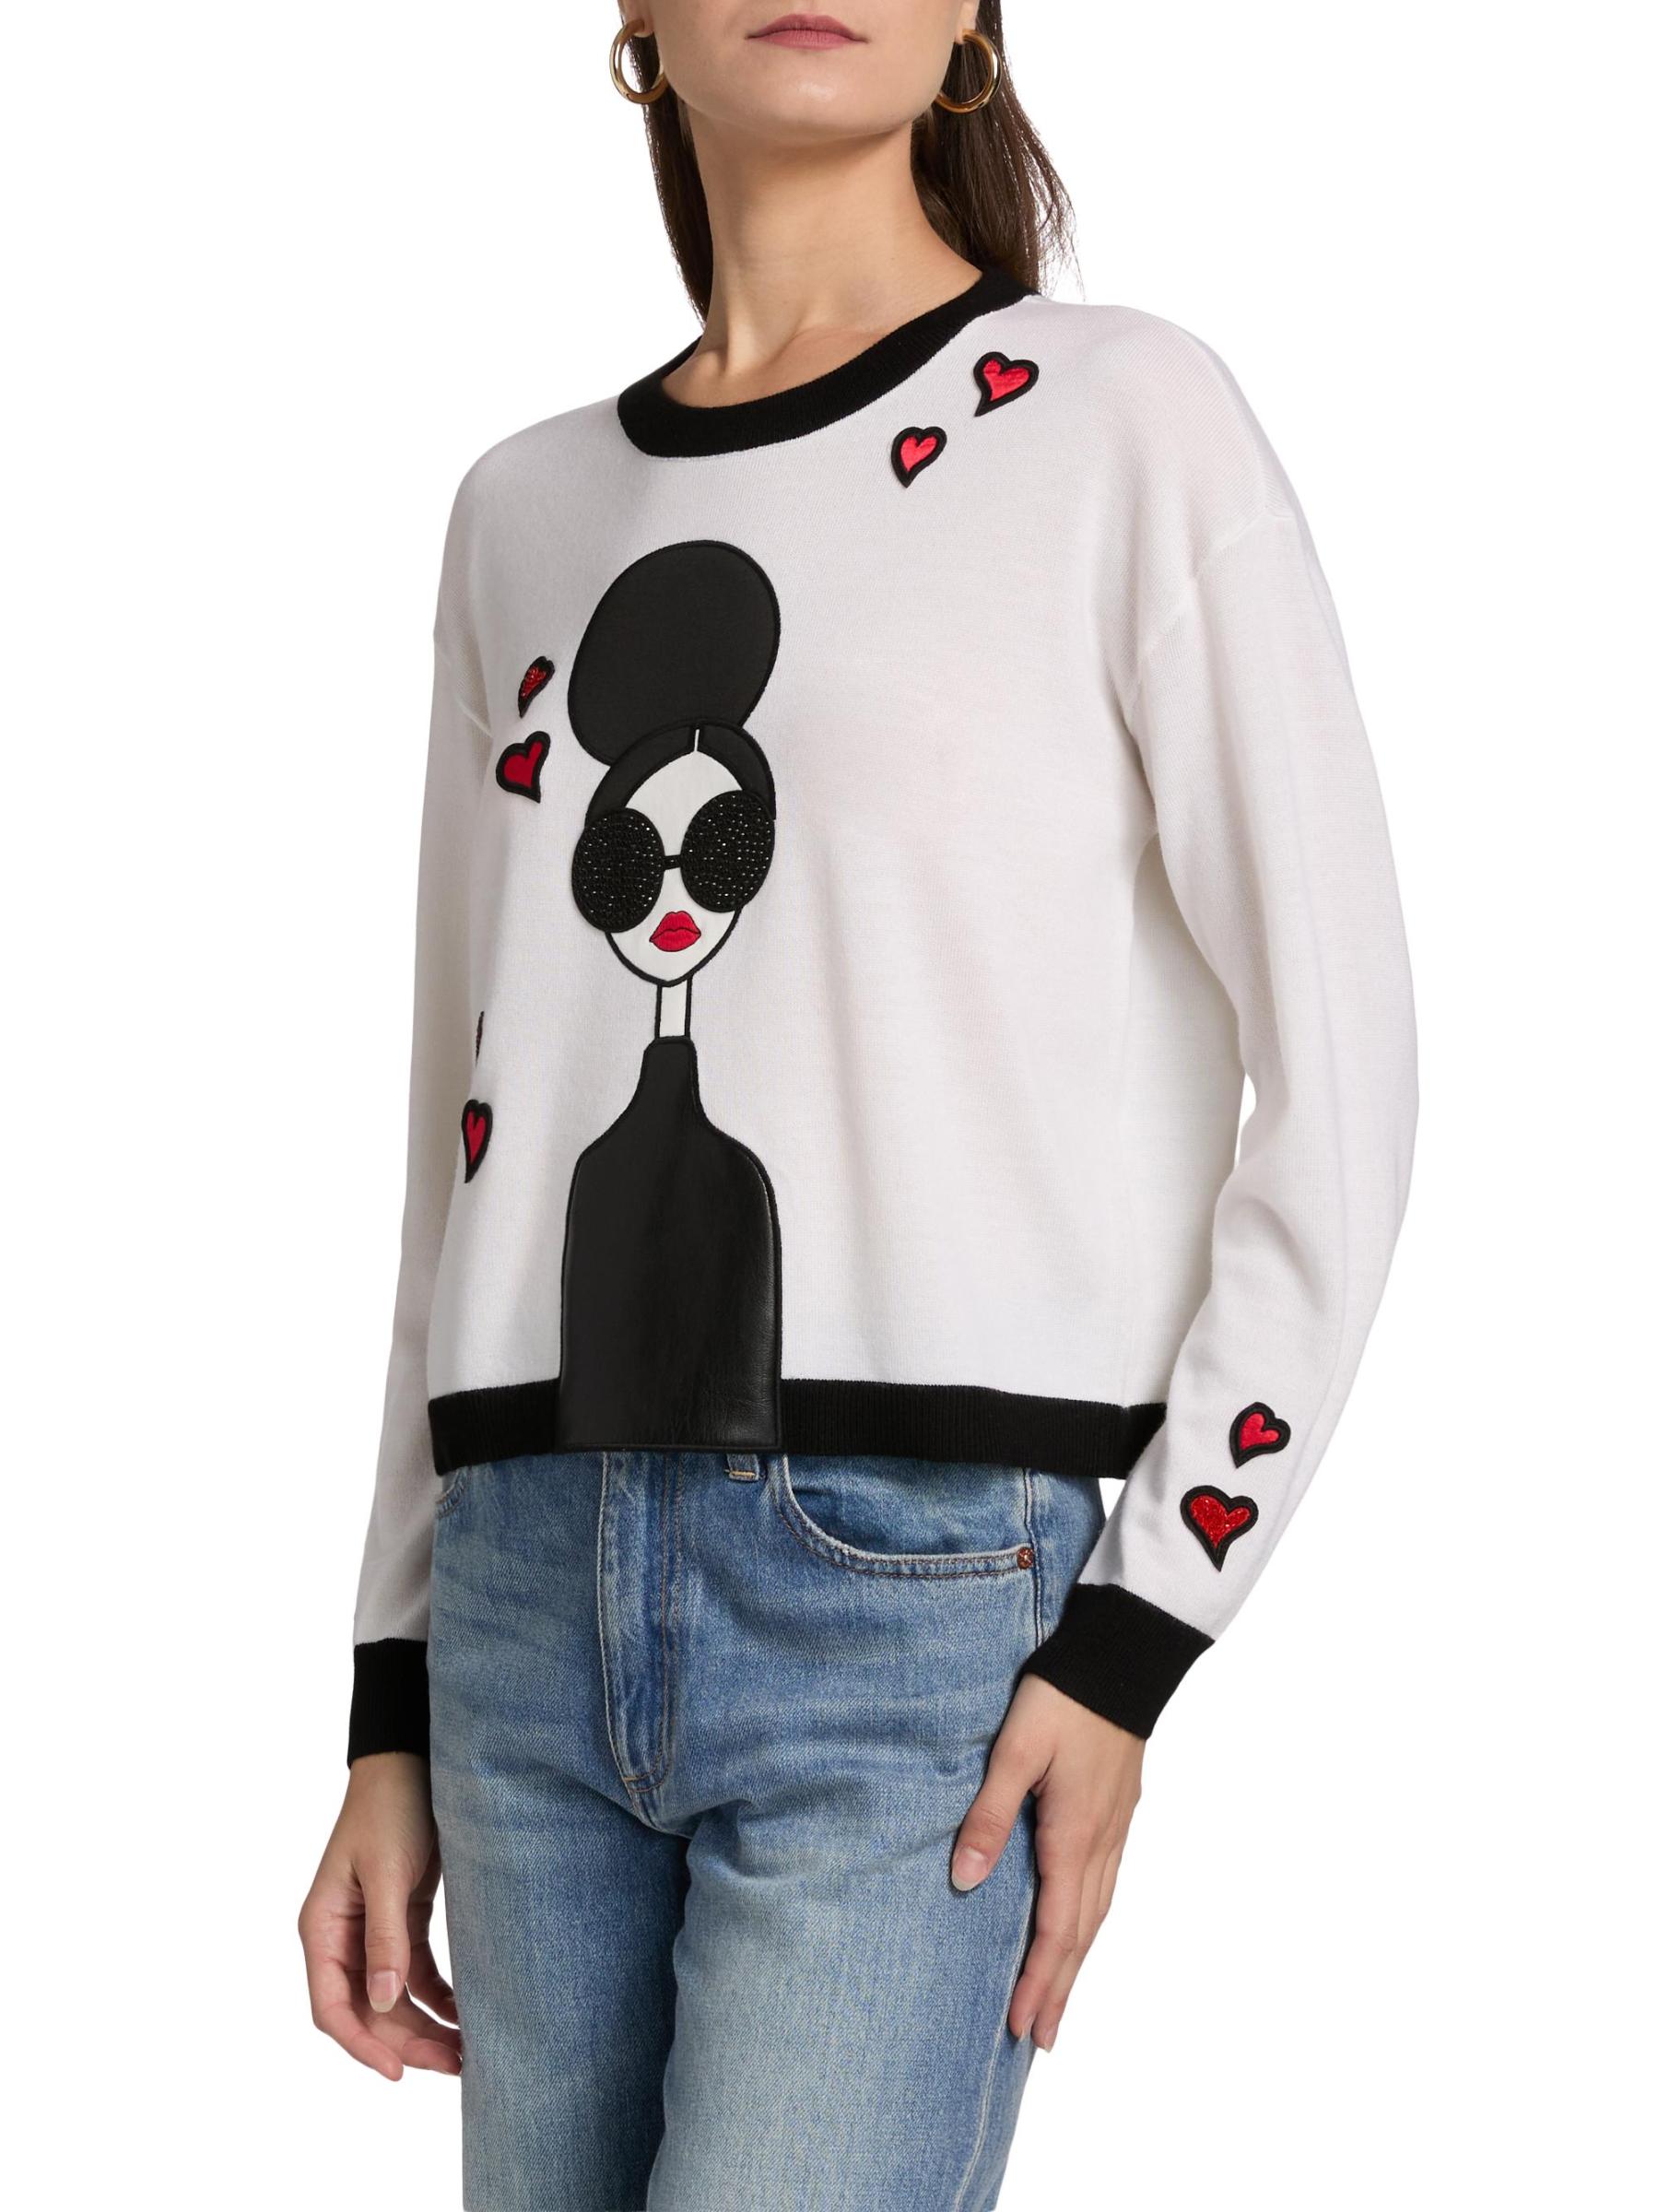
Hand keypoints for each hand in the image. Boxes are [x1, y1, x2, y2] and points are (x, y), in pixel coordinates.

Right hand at [298, 1751, 461, 2080]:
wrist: (413, 1762)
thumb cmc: (390, 1808)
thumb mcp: (386, 1873)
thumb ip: (385, 1938)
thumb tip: (383, 2003)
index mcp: (322, 1927)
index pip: (332, 2006)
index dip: (362, 2044)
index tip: (398, 2071)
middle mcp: (342, 1936)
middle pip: (368, 2009)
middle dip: (406, 2041)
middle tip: (453, 2064)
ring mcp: (372, 1929)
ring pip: (393, 1997)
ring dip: (424, 2025)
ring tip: (465, 2052)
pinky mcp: (402, 1918)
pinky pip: (416, 1972)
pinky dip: (438, 1995)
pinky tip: (464, 2013)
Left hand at [952, 1675, 1144, 2050]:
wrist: (1121, 1659)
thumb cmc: (1062, 1698)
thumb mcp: (1015, 1751)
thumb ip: (988, 1814)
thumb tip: (964, 1881)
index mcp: (1073, 1835)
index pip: (1056, 1928)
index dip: (1037, 1980)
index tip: (1021, 2026)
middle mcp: (1100, 1844)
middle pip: (1081, 1934)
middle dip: (1058, 1989)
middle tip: (1040, 2041)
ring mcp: (1115, 1830)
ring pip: (1098, 1914)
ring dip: (1077, 1963)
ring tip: (1060, 2002)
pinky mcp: (1118, 1814)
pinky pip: (1106, 1887)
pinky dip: (1091, 1923)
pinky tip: (1082, 1929)